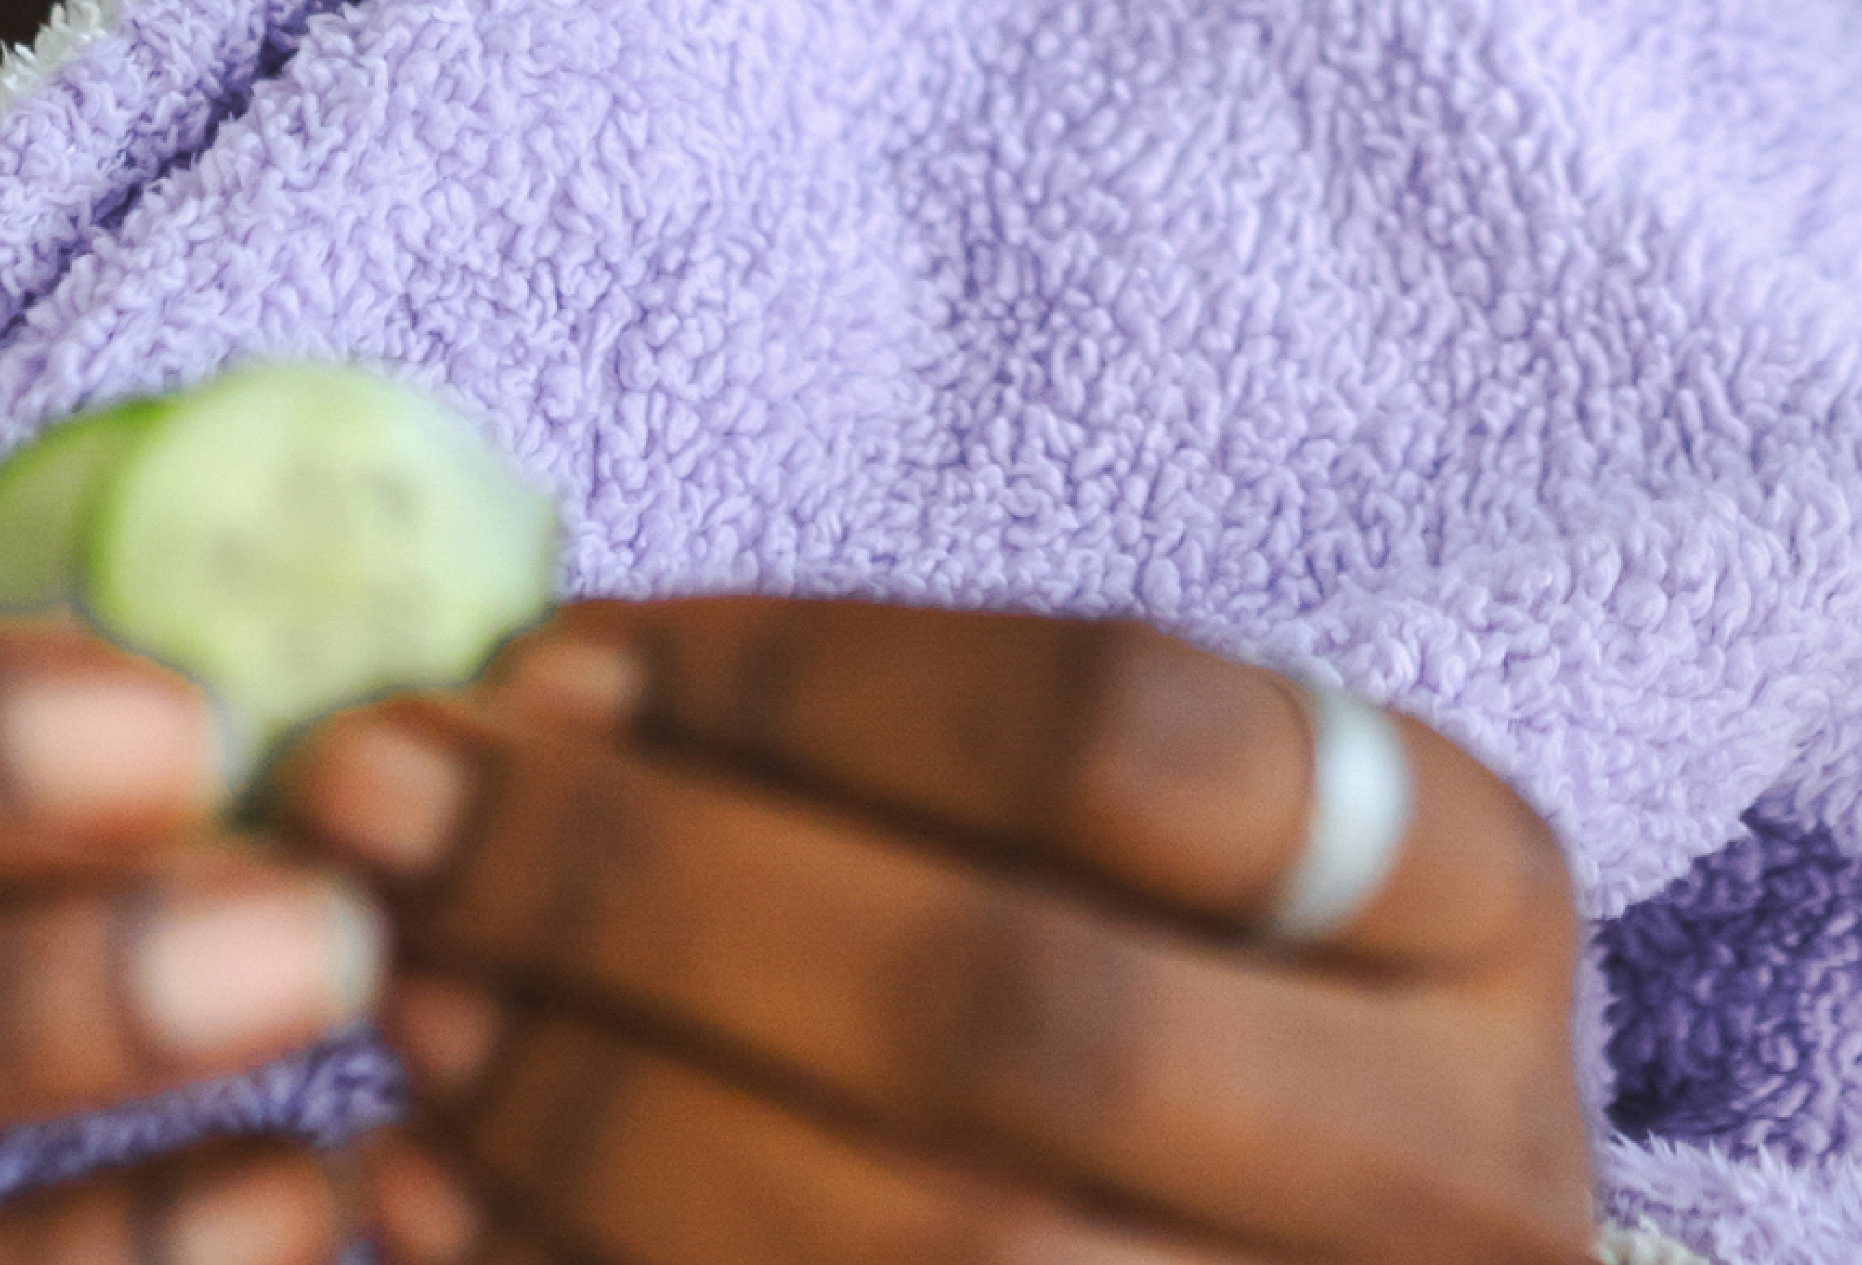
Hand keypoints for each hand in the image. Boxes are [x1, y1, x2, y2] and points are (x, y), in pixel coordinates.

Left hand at [268, 598, 1593, 1264]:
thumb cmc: (1183, 1050)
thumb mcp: (1165, 870)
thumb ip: (909, 775)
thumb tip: (523, 696)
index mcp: (1476, 910)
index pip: (1129, 734)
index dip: (802, 682)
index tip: (545, 655)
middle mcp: (1448, 1171)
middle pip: (1004, 1004)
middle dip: (639, 889)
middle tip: (385, 806)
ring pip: (913, 1243)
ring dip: (587, 1101)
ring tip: (405, 994)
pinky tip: (427, 1195)